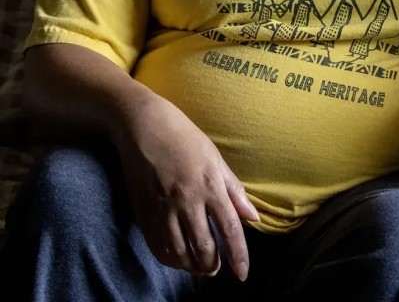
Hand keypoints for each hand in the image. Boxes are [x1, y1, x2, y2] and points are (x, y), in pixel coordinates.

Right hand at [114, 93, 258, 279]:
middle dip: (212, 265)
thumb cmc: (185, 138)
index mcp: (211, 186)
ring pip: (179, 252)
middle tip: (217, 269)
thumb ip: (235, 191)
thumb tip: (253, 217)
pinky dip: (168, 258)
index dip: (238, 255)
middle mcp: (188, 201)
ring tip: (199, 267)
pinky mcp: (143, 210)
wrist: (143, 126)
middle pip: (204, 247)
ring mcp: (163, 207)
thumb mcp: (216, 160)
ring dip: (191, 266)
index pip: (230, 230)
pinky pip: (156, 244)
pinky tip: (176, 259)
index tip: (242, 275)